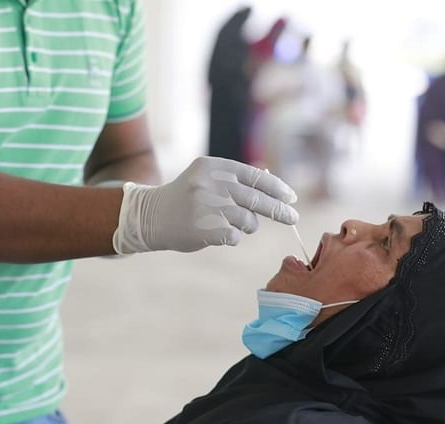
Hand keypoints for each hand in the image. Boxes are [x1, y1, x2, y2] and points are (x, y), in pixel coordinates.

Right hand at [113, 156, 298, 252]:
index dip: (276, 188)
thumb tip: (275, 186)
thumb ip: (236, 180)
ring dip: (247, 225)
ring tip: (230, 223)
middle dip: (279, 210)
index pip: (255, 176)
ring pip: (248, 220)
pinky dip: (232, 237)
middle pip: (257, 198)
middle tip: (293, 218)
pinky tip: (217, 233)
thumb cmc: (187, 197)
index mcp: (214, 166)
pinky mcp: (205, 228)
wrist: (151, 216)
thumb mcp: (207, 177)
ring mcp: (208, 206)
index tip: (291, 198)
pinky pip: (235, 236)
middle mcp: (211, 183)